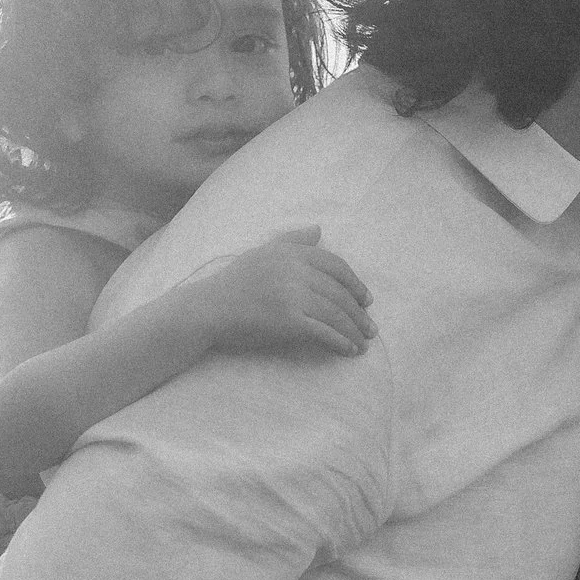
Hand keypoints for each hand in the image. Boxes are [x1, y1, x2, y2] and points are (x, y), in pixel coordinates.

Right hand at [196, 226, 376, 354]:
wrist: (208, 309)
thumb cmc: (235, 282)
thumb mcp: (263, 252)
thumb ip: (292, 240)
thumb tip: (319, 229)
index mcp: (292, 252)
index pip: (336, 266)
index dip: (356, 284)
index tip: (366, 300)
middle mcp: (295, 270)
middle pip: (339, 293)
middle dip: (359, 313)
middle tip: (371, 328)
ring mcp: (292, 295)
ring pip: (335, 314)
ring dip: (354, 331)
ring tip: (364, 343)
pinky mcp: (288, 321)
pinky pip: (324, 332)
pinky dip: (341, 343)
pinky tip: (349, 350)